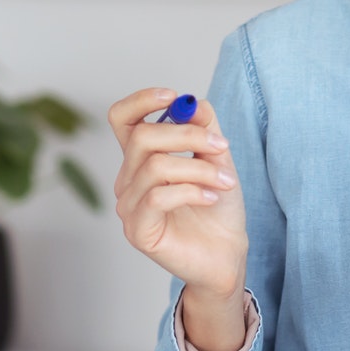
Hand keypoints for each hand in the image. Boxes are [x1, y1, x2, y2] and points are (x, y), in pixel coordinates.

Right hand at [108, 88, 248, 309]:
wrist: (227, 254)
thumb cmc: (218, 208)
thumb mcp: (216, 160)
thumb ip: (204, 129)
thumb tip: (193, 102)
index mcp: (141, 159)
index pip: (122, 119)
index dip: (141, 101)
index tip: (173, 96)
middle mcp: (128, 180)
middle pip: (142, 137)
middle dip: (188, 135)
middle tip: (222, 145)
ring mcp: (129, 206)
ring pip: (156, 167)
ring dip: (199, 168)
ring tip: (225, 180)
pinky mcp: (138, 231)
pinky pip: (158, 197)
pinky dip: (192, 191)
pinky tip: (212, 198)